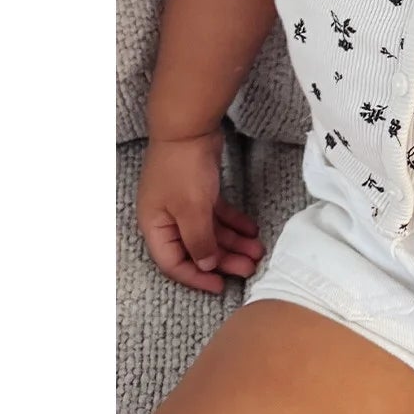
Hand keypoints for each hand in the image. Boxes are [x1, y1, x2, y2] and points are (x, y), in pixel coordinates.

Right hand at [136, 130, 264, 294]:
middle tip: (250, 268)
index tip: (221, 286)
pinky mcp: (201, 191)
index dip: (197, 277)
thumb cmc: (183, 169)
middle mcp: (168, 219)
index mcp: (156, 227)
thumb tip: (206, 265)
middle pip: (197, 248)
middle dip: (224, 260)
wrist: (189, 127)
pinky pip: (218, 214)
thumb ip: (199, 240)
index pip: (174, 263)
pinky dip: (234, 223)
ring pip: (211, 231)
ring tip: (258, 251)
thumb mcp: (192, 210)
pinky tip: (252, 230)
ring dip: (233, 242)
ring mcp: (184, 204)